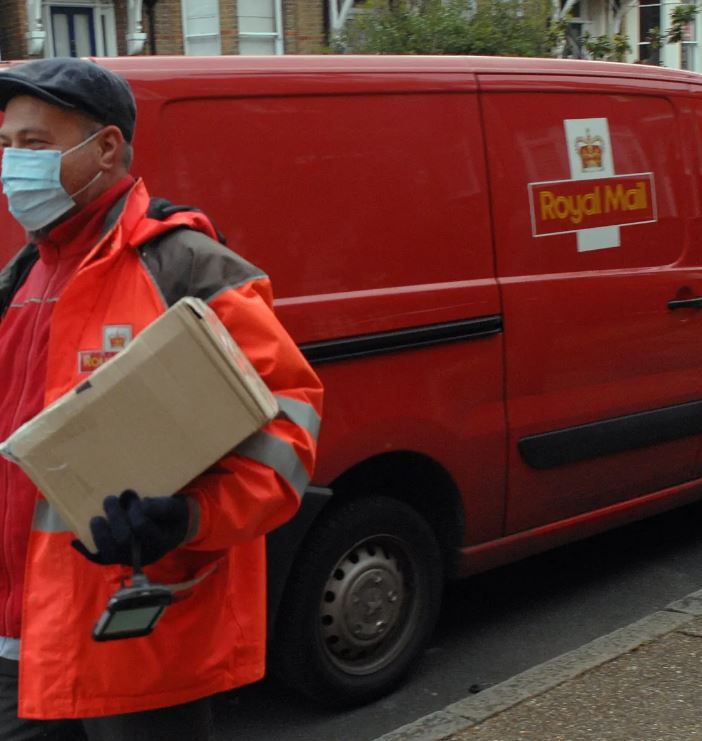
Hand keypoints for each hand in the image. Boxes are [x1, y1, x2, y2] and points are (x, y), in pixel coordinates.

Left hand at [71, 490, 189, 566]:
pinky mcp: (116, 558)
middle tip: (110, 499)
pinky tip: (79, 538)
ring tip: (97, 517)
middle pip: (122, 540)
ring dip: (99, 531)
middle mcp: (142, 555)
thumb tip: (143, 504)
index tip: (137, 499)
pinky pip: (98, 556)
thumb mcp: (175, 507)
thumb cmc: (172, 517)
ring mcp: (127, 559)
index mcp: (159, 542)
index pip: (141, 526)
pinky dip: (88, 547)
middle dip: (113, 517)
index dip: (135, 510)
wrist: (171, 530)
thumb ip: (162, 507)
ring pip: (108, 551)